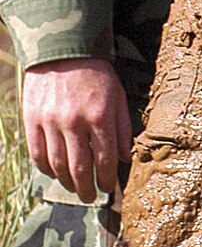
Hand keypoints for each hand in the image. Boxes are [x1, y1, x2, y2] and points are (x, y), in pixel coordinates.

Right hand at [23, 57, 132, 200]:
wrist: (63, 50)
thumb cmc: (96, 74)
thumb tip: (124, 158)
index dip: (106, 179)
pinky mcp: (32, 119)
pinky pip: (37, 152)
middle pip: (79, 168)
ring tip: (74, 188)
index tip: (108, 188)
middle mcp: (74, 122)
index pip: (104, 160)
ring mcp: (51, 121)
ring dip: (66, 182)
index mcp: (99, 116)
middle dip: (87, 188)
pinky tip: (53, 172)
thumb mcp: (117, 96)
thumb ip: (122, 128)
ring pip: (57, 164)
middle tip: (91, 197)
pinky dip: (45, 168)